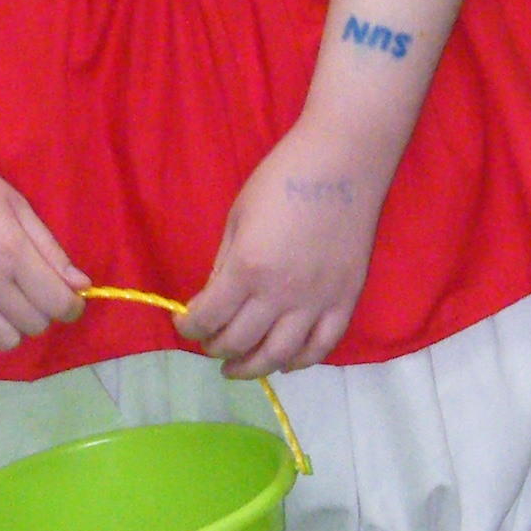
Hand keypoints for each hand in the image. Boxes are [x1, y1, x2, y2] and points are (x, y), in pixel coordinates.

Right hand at [0, 134, 85, 358]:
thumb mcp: (15, 204)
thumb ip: (49, 249)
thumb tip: (80, 286)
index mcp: (10, 252)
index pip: (57, 303)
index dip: (72, 307)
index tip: (71, 300)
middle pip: (34, 324)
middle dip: (44, 311)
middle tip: (35, 291)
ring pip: (5, 341)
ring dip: (16, 327)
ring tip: (8, 304)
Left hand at [176, 125, 382, 378]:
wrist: (342, 162)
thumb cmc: (282, 178)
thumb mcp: (238, 217)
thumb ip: (224, 265)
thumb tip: (211, 301)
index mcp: (248, 268)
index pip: (209, 317)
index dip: (189, 327)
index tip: (185, 324)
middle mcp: (281, 294)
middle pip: (239, 342)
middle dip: (215, 347)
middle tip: (209, 344)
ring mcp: (317, 301)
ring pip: (279, 355)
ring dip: (252, 367)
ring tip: (237, 367)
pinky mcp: (345, 300)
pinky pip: (322, 346)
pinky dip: (300, 361)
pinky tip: (284, 362)